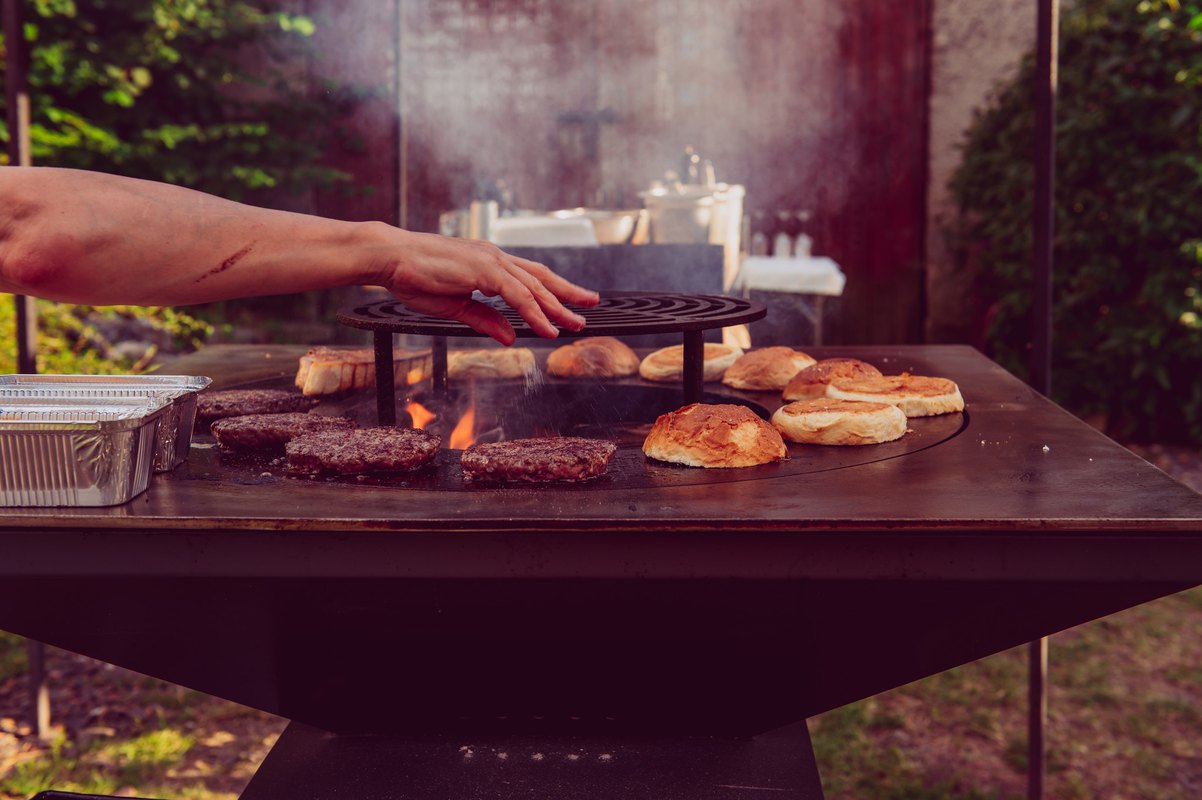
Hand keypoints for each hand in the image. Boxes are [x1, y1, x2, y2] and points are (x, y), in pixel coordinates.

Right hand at [379, 231, 599, 344]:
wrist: (390, 258)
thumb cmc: (414, 278)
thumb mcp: (456, 307)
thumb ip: (485, 320)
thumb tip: (510, 337)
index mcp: (488, 263)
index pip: (530, 277)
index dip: (554, 289)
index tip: (573, 300)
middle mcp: (495, 258)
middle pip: (541, 278)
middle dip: (568, 294)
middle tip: (591, 306)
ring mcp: (490, 261)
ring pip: (534, 287)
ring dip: (557, 308)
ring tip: (575, 324)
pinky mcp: (483, 270)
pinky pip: (517, 295)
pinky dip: (534, 312)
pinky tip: (547, 328)